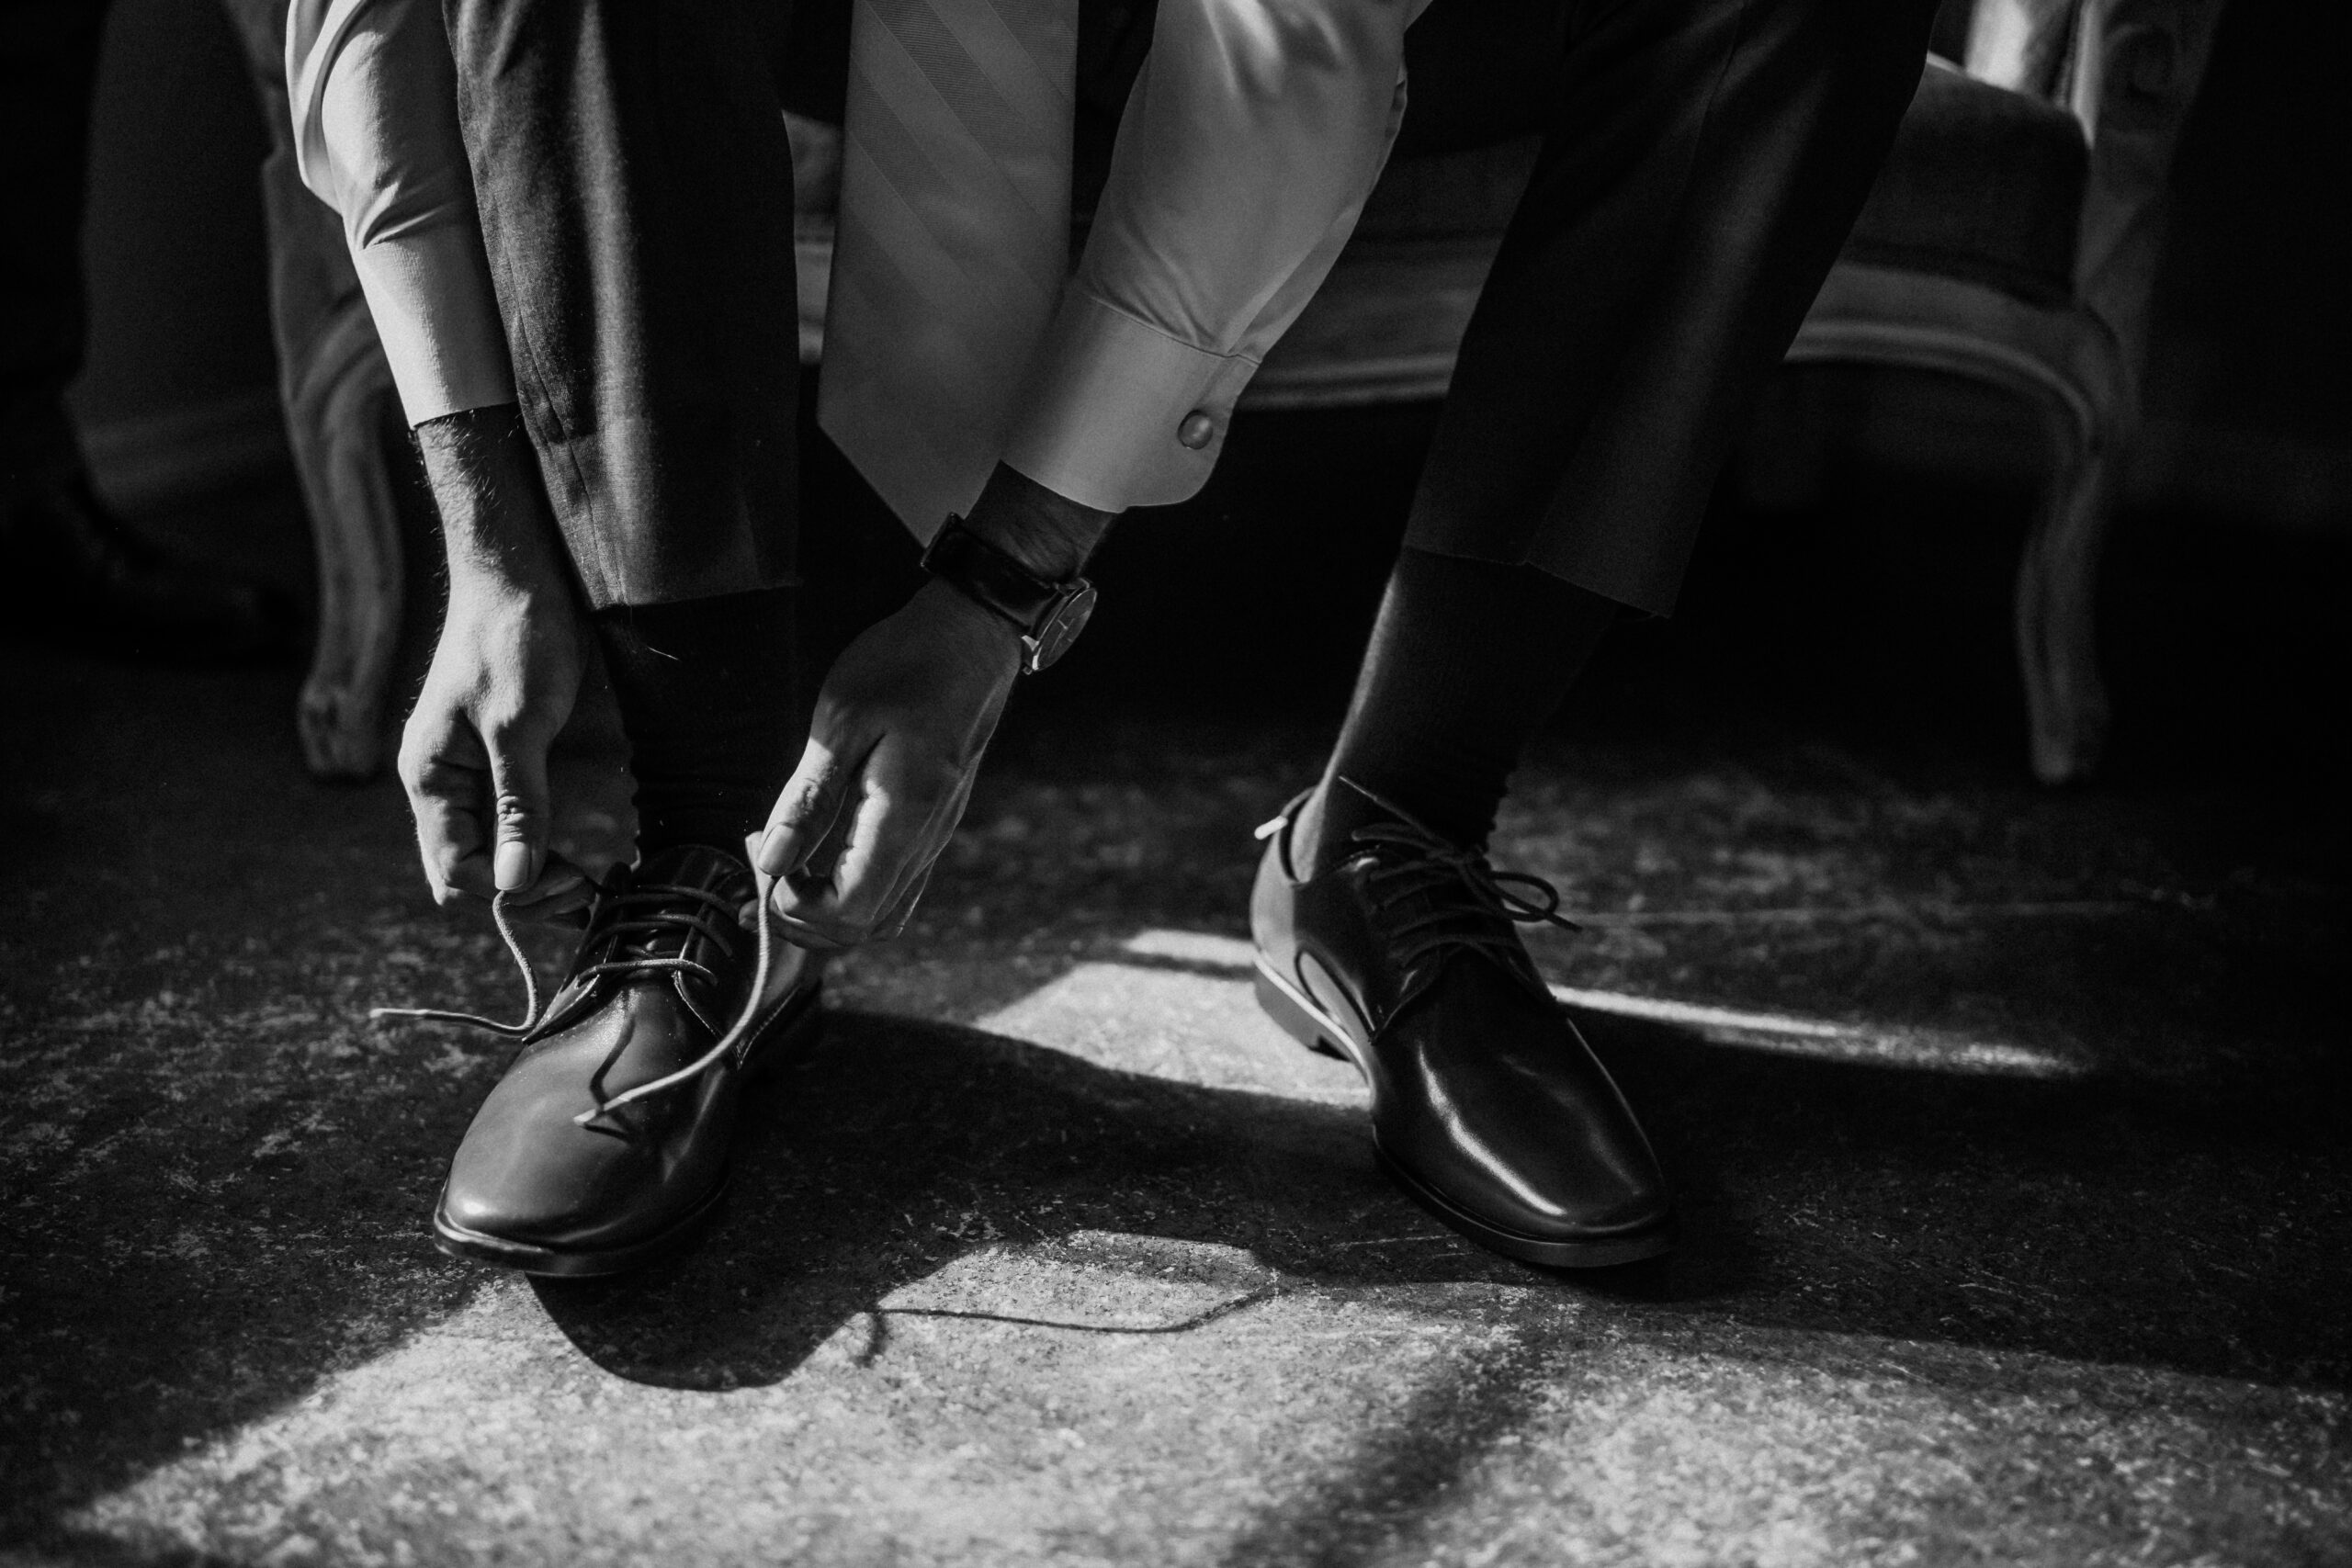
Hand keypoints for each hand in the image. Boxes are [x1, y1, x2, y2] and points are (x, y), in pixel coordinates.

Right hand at [398, 573, 636, 921]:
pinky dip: (534, 848)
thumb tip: (514, 883)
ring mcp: (464, 775)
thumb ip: (517, 805)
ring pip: (485, 854)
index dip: (510, 890)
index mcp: (430, 779)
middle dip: (520, 892)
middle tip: (583, 890)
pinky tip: (573, 855)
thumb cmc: (513, 641)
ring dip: (529, 877)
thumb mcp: (519, 727)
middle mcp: (440, 785)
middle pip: (466, 872)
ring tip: (586, 882)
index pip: (457, 871)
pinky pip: (503, 824)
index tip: (569, 883)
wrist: (519, 579)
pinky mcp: (494, 763)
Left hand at [753, 578, 1020, 947]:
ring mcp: (936, 835)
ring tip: (784, 876)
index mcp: (903, 818)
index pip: (851, 910)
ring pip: (884, 913)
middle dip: (805, 919)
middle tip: (761, 876)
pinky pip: (897, 885)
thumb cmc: (905, 666)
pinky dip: (853, 890)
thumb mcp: (841, 721)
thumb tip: (771, 859)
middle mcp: (926, 839)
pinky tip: (820, 859)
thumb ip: (808, 797)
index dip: (798, 909)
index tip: (763, 867)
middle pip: (866, 926)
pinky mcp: (935, 822)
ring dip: (829, 911)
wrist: (971, 637)